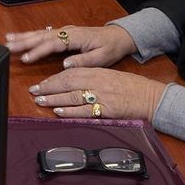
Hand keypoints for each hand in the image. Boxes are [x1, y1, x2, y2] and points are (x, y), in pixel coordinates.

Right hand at [6, 24, 135, 67]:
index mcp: (76, 37)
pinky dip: (30, 35)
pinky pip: (43, 33)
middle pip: (41, 36)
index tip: (25, 58)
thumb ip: (84, 61)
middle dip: (23, 41)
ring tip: (7, 40)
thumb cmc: (110, 47)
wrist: (118, 36)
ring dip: (23, 37)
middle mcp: (67, 31)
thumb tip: (65, 65)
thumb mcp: (102, 57)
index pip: (52, 44)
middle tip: (7, 46)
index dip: (38, 51)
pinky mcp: (62, 33)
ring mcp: (64, 31)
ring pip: (40, 33)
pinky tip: (20, 37)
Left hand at [27, 66, 168, 121]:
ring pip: (72, 96)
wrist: (151, 97)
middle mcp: (97, 82)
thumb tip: (72, 82)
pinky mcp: (106, 110)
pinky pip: (84, 111)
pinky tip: (58, 112)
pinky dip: (70, 111)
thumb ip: (92, 77)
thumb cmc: (132, 87)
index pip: (70, 72)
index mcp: (98, 72)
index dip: (53, 78)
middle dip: (48, 87)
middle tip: (34, 91)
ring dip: (54, 99)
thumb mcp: (110, 76)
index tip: (41, 83)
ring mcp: (101, 96)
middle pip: (67, 82)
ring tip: (40, 100)